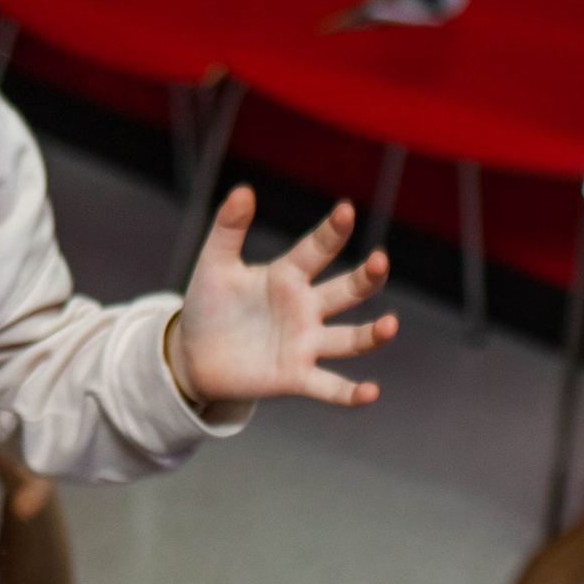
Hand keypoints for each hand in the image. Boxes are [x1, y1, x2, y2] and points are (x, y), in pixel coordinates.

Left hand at [168, 192, 395, 406]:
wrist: (193, 355)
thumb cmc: (209, 305)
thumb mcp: (214, 264)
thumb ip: (229, 229)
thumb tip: (243, 190)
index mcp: (287, 276)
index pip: (317, 250)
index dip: (331, 231)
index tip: (344, 210)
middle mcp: (305, 308)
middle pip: (346, 291)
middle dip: (366, 277)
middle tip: (379, 260)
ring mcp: (305, 344)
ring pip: (350, 339)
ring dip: (372, 334)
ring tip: (390, 325)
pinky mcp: (295, 377)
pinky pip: (329, 387)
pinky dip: (350, 393)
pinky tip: (371, 393)